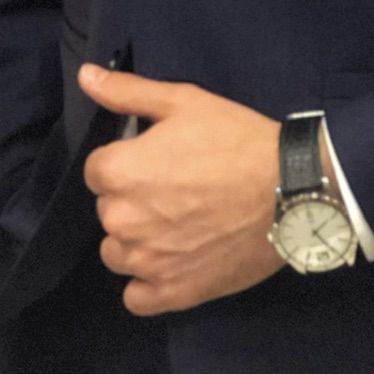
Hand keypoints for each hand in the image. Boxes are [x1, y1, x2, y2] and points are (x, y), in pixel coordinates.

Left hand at [76, 64, 285, 314]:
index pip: (97, 171)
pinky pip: (136, 297)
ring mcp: (147, 263)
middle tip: (175, 188)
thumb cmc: (233, 140)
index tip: (157, 160)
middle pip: (109, 210)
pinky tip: (172, 261)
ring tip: (176, 224)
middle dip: (132, 198)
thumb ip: (127, 92)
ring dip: (136, 240)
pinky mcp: (173, 293)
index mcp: (119, 173)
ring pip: (117, 253)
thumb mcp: (182, 102)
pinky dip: (148, 282)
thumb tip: (85, 76)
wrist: (288, 189)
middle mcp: (122, 222)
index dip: (126, 161)